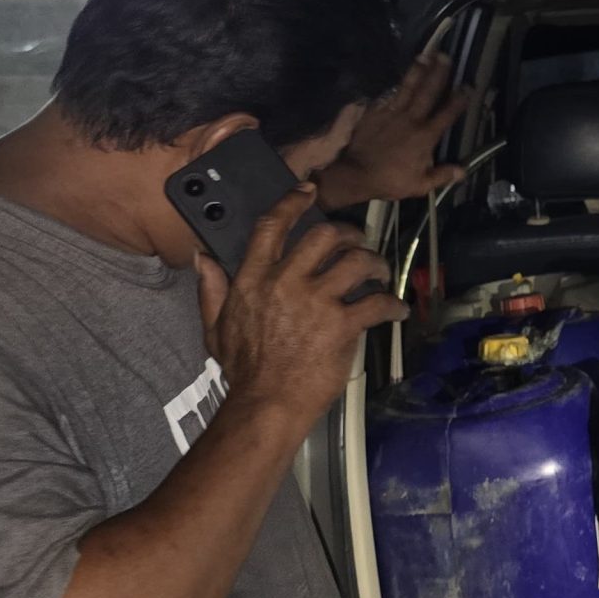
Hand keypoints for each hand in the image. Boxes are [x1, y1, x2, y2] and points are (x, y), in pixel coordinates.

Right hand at [196, 184, 406, 438]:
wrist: (265, 405)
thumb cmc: (243, 371)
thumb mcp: (215, 328)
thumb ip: (211, 289)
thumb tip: (202, 257)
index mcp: (253, 280)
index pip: (272, 227)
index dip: (293, 203)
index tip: (308, 191)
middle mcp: (286, 282)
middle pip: (324, 236)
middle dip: (347, 233)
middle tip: (357, 241)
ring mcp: (316, 302)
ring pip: (356, 262)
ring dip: (375, 264)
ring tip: (381, 272)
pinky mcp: (341, 325)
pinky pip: (376, 303)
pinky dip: (391, 305)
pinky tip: (396, 310)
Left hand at [320, 52, 471, 207]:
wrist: (356, 174)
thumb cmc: (390, 180)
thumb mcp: (419, 185)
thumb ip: (442, 175)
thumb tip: (463, 170)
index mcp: (425, 136)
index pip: (447, 114)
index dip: (459, 99)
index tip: (468, 86)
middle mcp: (411, 119)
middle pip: (428, 92)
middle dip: (438, 73)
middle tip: (445, 56)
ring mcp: (392, 113)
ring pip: (407, 88)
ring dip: (417, 71)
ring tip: (425, 55)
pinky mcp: (375, 112)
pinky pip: (388, 96)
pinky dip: (395, 87)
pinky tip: (399, 79)